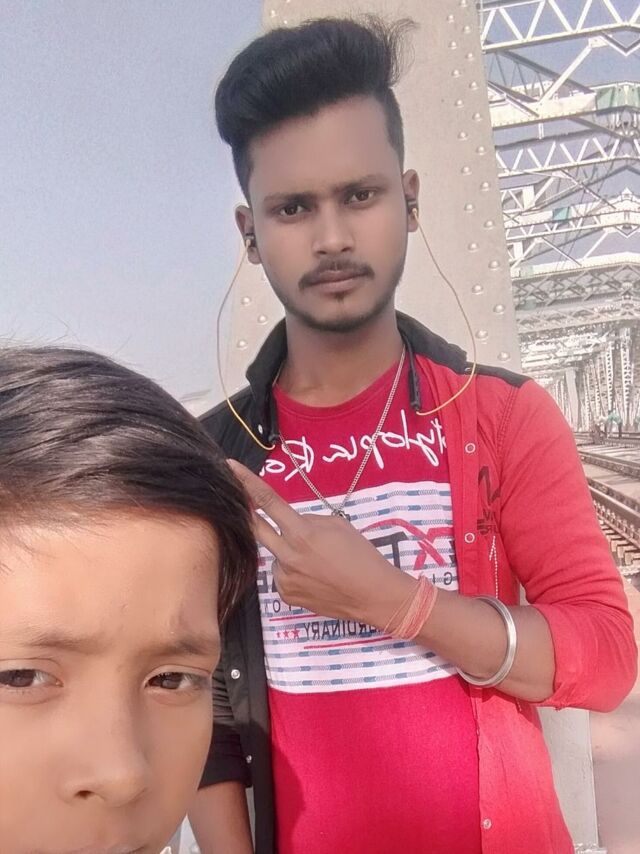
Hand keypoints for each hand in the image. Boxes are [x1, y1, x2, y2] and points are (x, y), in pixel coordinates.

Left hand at [229, 460, 413, 625]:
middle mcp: (288, 555)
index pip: (268, 502)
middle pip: (256, 527)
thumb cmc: (362, 555)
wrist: (373, 595)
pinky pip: (281, 575)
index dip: (247, 483)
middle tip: (245, 503)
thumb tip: (291, 522)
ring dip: (285, 550)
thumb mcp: (338, 525)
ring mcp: (285, 578)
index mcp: (302, 533)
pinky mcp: (286, 595)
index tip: (230, 467)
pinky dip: (291, 571)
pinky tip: (313, 576)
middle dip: (249, 513)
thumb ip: (308, 520)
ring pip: (274, 554)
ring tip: (315, 560)